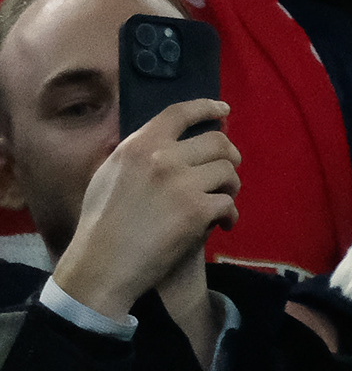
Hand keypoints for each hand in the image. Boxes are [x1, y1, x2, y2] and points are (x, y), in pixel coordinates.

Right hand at [49, 101, 238, 313]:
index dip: (207, 108)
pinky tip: (221, 226)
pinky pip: (229, 204)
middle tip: (226, 174)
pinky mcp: (198, 210)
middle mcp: (162, 157)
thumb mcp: (110, 174)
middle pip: (218, 142)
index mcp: (138, 145)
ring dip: (230, 188)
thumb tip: (169, 143)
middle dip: (229, 157)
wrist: (103, 263)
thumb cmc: (102, 223)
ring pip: (228, 172)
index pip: (179, 113)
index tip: (223, 110)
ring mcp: (182, 183)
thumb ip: (139, 155)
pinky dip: (229, 216)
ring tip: (219, 203)